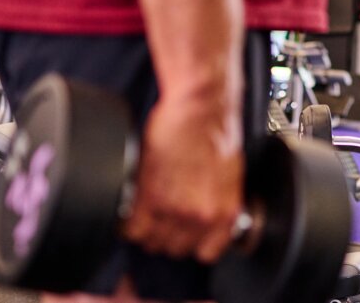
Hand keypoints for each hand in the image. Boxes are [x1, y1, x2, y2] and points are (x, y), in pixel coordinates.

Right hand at [122, 96, 242, 262]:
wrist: (201, 106)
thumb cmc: (215, 130)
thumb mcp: (230, 174)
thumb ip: (219, 203)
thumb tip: (206, 218)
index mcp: (225, 212)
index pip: (207, 253)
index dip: (193, 242)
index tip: (185, 233)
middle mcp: (201, 217)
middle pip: (175, 249)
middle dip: (167, 234)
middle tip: (161, 214)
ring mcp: (174, 210)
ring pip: (151, 242)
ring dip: (146, 228)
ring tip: (146, 208)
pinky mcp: (149, 197)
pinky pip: (132, 229)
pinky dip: (128, 222)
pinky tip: (132, 206)